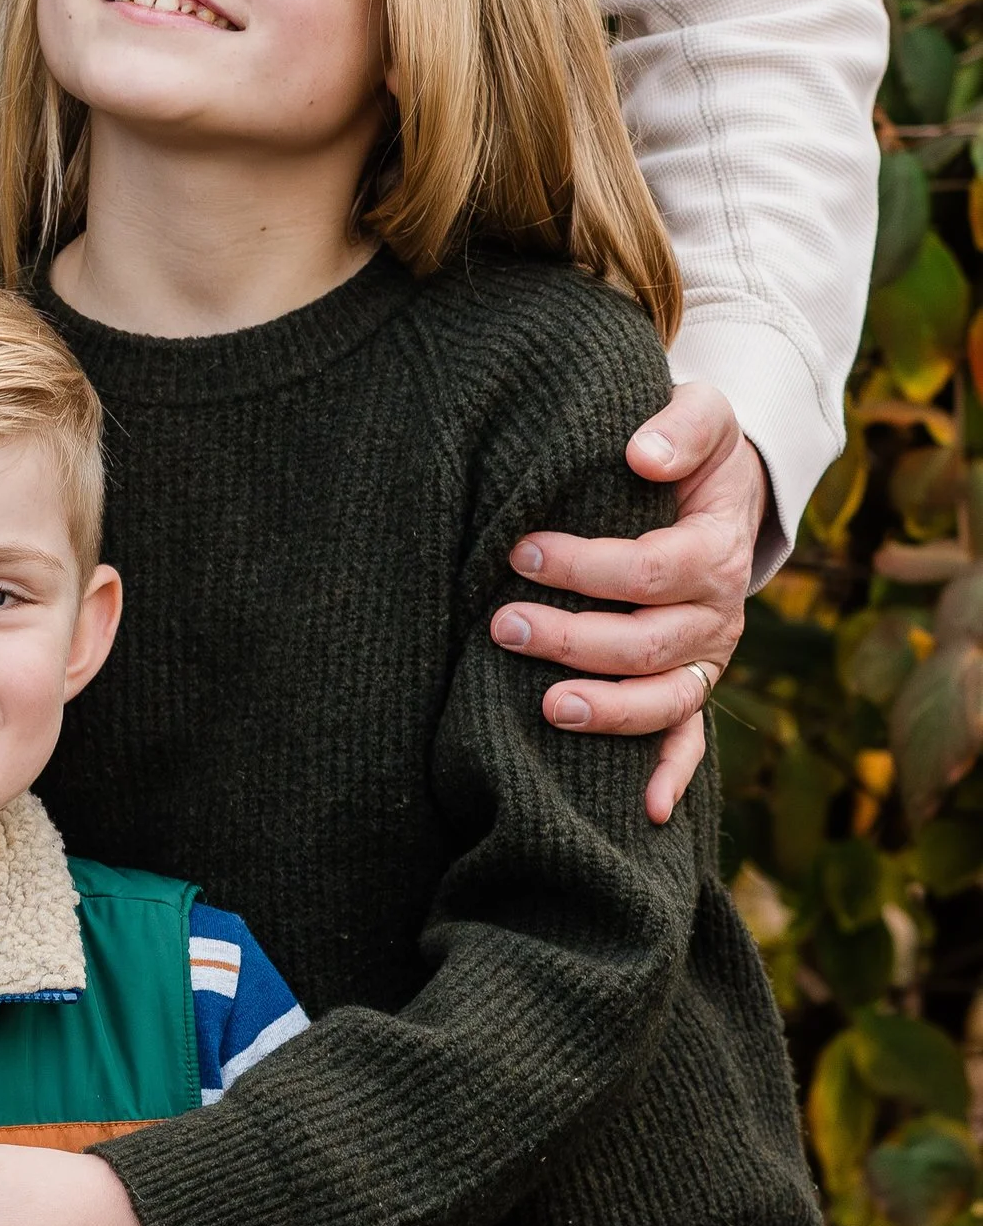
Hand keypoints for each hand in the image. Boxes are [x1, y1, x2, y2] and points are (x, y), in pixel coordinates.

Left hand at [491, 381, 764, 826]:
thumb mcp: (706, 413)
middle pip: (648, 643)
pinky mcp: (689, 684)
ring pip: (664, 702)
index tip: (520, 551)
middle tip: (503, 625)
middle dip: (574, 639)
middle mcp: (718, 617)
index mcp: (716, 553)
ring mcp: (705, 659)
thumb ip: (680, 425)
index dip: (587, 566)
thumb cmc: (694, 450)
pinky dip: (671, 777)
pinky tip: (645, 813)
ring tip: (545, 707)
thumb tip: (640, 454)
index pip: (652, 570)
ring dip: (607, 711)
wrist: (722, 487)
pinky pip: (689, 741)